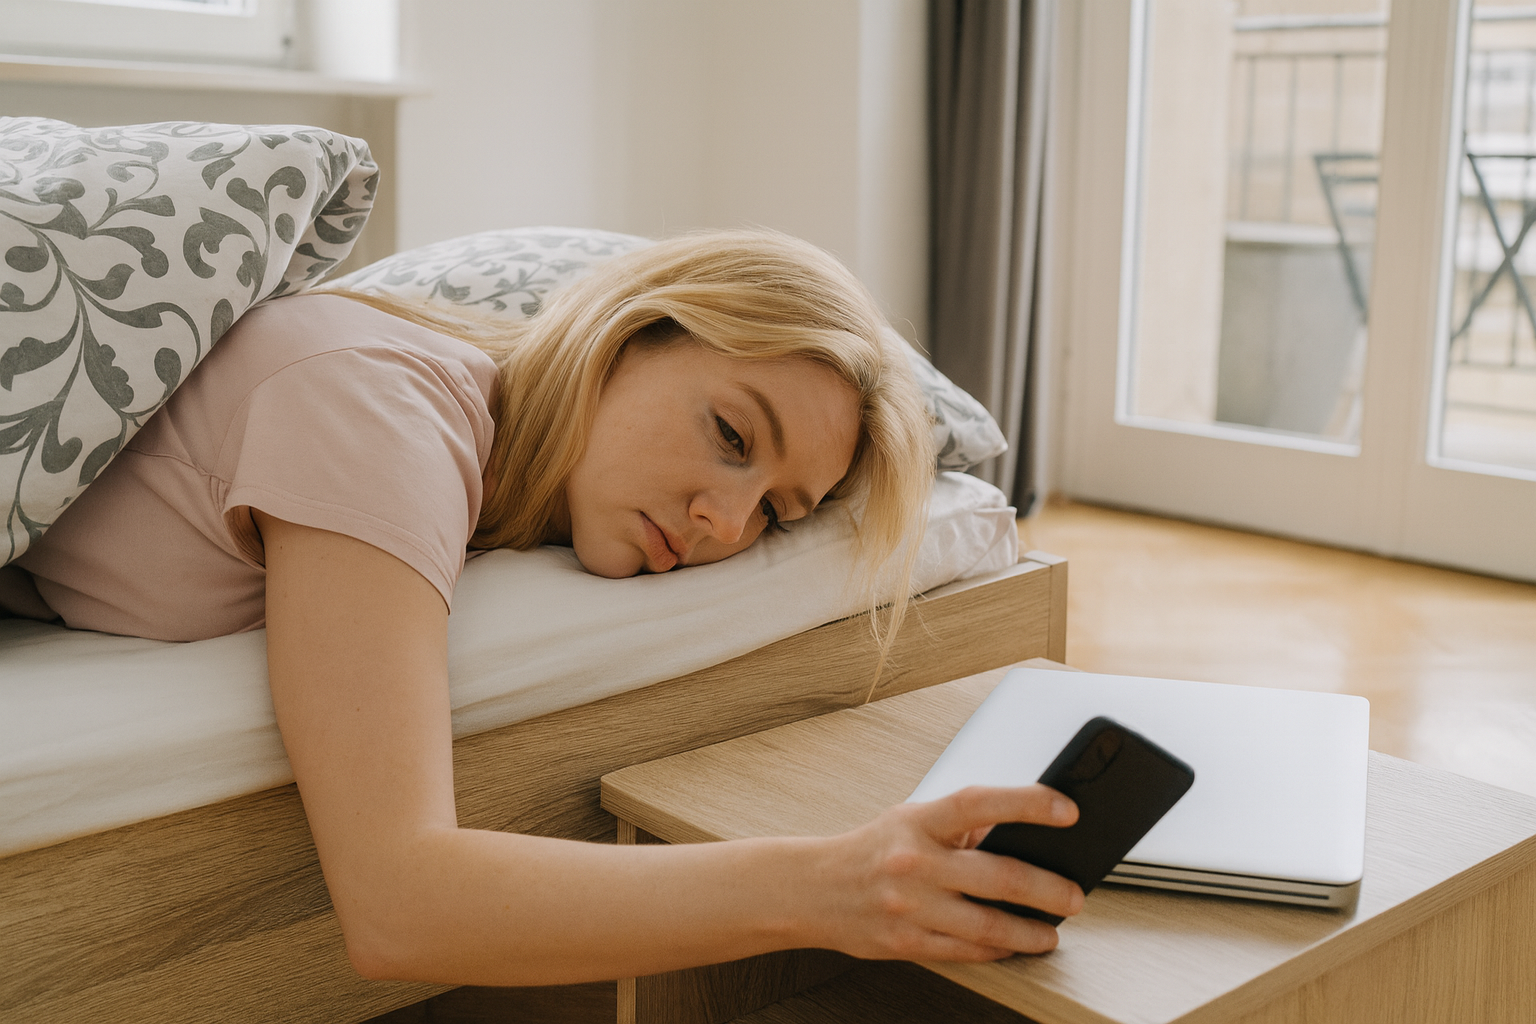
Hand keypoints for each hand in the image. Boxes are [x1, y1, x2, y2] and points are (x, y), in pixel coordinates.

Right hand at [811, 785, 1082, 961]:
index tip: (1068, 810)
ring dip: (1031, 932)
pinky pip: (966, 952)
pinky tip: (1013, 945)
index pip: (980, 804)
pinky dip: (997, 950)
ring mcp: (911, 907)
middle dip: (1049, 890)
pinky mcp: (907, 942)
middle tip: (1075, 896)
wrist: (813, 889)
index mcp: (919, 822)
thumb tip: (1025, 837)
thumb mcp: (912, 821)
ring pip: (989, 926)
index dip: (1028, 803)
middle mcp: (915, 863)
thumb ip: (962, 828)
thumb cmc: (873, 850)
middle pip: (999, 877)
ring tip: (1051, 931)